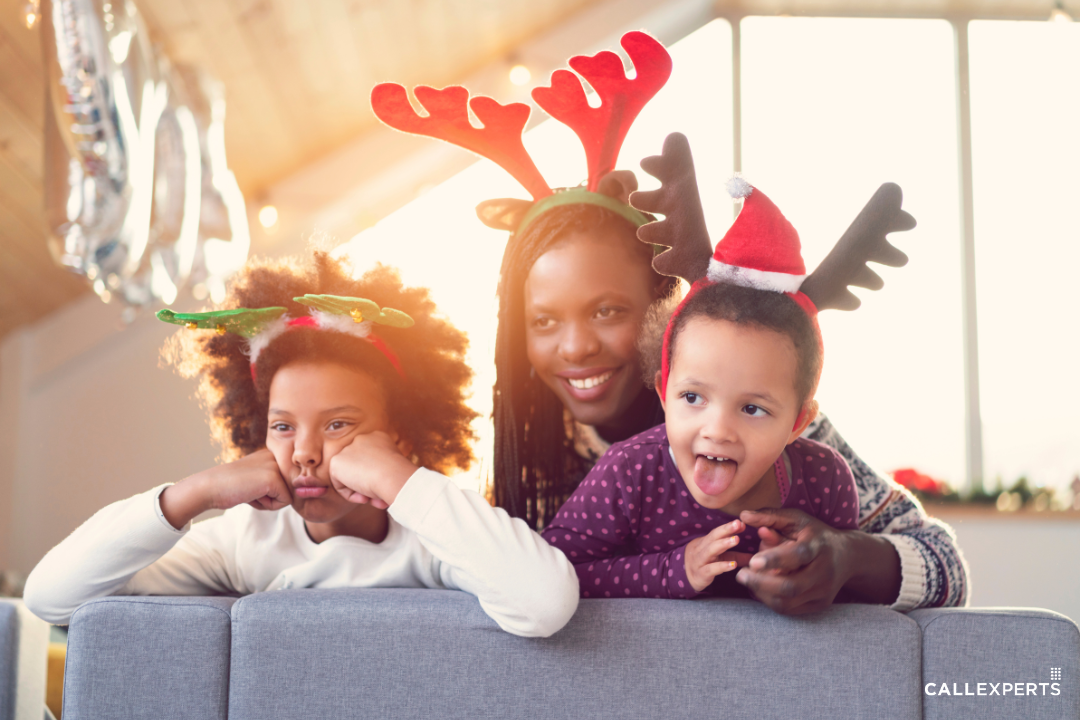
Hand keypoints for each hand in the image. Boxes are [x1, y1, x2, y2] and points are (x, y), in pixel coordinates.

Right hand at [161, 448, 290, 528]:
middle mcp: (278, 455)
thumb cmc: (232, 487)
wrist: (210, 487)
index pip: (288, 480)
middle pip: (291, 488)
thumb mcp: (258, 478)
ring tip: (250, 492)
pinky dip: (269, 506)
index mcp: (274, 453)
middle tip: (250, 489)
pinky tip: (251, 495)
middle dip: (273, 496)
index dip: (271, 491)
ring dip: (270, 502)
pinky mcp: (274, 478)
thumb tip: (301, 490)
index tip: (251, 484)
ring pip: (289, 495)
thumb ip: (277, 480)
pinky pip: (285, 502)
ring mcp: (276, 466)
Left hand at [328, 431, 417, 508]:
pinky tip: (364, 496)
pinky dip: (350, 495)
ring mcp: (347, 449)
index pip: (370, 460)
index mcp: (378, 437)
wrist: (393, 475)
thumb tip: (373, 484)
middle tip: (378, 498)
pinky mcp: (336, 462)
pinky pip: (340, 485)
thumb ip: (382, 469)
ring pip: (349, 477)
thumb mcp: (394, 467)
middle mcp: (361, 439)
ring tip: (373, 499)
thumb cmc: (400, 476)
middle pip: (359, 468)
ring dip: (360, 491)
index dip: (376, 477)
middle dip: (367, 485)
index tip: (385, 487)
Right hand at [683, 519, 751, 592]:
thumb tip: (755, 554)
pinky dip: (721, 566)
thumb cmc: (704, 563)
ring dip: (723, 544)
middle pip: (713, 537)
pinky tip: (732, 565)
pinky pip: (711, 569)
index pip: (717, 532)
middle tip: (738, 524)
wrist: (684, 577)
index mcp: (706, 542)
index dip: (728, 527)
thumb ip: (736, 555)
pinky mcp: (701, 574)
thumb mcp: (720, 557)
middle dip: (726, 530)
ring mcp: (700, 561)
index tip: (740, 522)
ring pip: (710, 550)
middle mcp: (702, 549)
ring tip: (736, 540)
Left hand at [735, 508, 851, 614]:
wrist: (847, 556)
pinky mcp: (819, 604)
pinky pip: (790, 609)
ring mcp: (823, 592)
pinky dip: (770, 600)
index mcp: (819, 546)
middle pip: (791, 586)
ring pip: (787, 602)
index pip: (798, 556)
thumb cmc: (815, 534)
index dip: (774, 559)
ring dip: (762, 593)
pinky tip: (760, 588)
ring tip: (747, 580)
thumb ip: (770, 516)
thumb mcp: (796, 519)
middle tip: (741, 575)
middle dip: (761, 583)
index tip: (752, 561)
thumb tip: (743, 515)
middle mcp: (824, 572)